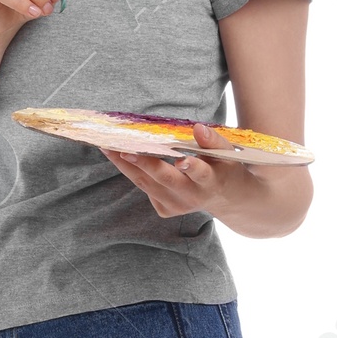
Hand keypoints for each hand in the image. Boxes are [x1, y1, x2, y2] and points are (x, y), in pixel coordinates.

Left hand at [102, 120, 307, 237]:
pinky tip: (117, 155)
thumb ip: (214, 141)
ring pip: (147, 184)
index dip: (192, 167)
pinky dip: (132, 171)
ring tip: (107, 146)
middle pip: (164, 179)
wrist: (229, 199)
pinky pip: (145, 188)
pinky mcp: (165, 210)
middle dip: (144, 163)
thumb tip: (198, 127)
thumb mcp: (228, 154)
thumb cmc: (226, 167)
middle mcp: (192, 198)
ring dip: (126, 164)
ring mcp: (176, 206)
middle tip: (124, 149)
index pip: (201, 174)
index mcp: (211, 182)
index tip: (182, 161)